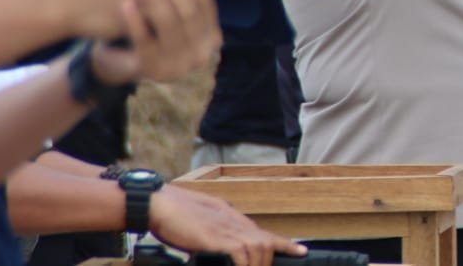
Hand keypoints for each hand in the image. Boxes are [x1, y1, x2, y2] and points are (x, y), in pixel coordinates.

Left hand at [88, 0, 221, 84]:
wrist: (122, 63)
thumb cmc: (155, 31)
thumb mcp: (179, 13)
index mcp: (212, 37)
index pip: (207, 2)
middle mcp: (200, 54)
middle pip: (190, 12)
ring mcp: (178, 65)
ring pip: (169, 25)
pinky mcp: (152, 70)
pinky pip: (145, 41)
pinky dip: (136, 20)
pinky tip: (125, 2)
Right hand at [151, 185, 305, 265]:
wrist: (160, 204)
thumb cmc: (178, 212)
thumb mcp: (207, 219)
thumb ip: (221, 229)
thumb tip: (227, 243)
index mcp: (234, 219)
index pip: (266, 233)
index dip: (286, 243)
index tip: (302, 251)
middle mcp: (235, 223)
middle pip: (266, 244)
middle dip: (269, 262)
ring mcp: (226, 229)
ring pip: (258, 249)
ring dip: (258, 265)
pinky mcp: (215, 237)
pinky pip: (241, 253)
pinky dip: (245, 265)